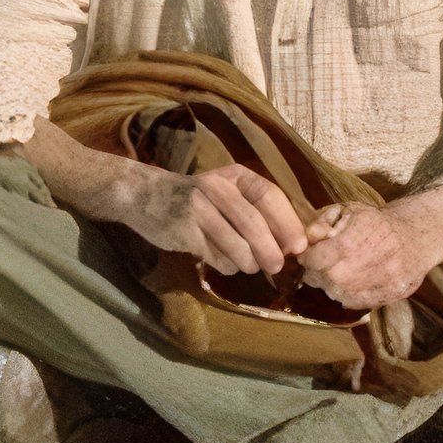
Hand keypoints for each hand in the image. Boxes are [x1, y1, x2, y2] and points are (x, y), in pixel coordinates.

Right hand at [108, 161, 312, 276]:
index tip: (298, 247)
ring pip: (237, 247)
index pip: (269, 197)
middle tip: (276, 267)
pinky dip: (226, 266)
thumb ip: (258, 210)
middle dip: (271, 252)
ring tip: (247, 266)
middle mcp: (215, 187)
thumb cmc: (197, 198)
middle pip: (254, 225)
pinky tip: (222, 261)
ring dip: (248, 264)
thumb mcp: (227, 192)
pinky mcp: (183, 231)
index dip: (289, 224)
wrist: (143, 195)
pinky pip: (216, 258)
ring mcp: (197, 208)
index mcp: (234, 176)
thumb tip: (295, 245)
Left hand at [296, 200, 437, 309]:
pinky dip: (347, 296)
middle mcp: (377, 256)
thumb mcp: (347, 211)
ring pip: (344, 293)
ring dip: (330, 287)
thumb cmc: (374, 222)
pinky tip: (346, 285)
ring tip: (331, 276)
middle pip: (331, 278)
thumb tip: (308, 236)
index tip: (306, 257)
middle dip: (317, 274)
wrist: (416, 234)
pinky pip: (360, 302)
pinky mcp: (397, 291)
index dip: (309, 259)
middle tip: (316, 268)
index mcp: (361, 233)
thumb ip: (322, 221)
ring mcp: (390, 276)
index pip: (322, 256)